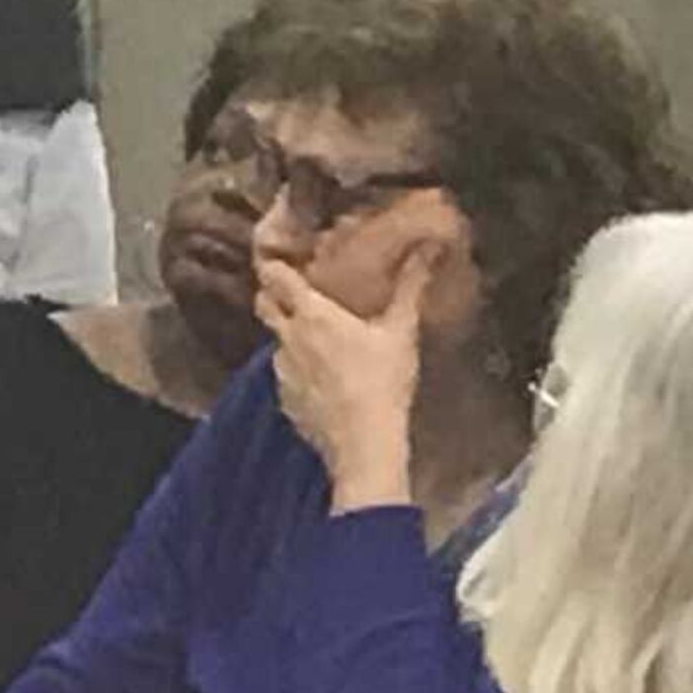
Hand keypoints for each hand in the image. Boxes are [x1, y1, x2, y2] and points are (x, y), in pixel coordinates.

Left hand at [255, 246, 434, 509]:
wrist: (364, 445)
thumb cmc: (382, 383)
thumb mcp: (401, 332)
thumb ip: (411, 287)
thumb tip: (429, 247)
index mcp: (311, 314)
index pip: (274, 276)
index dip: (274, 264)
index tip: (284, 259)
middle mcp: (288, 338)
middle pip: (263, 304)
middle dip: (273, 296)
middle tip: (298, 294)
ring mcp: (282, 372)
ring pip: (275, 342)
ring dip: (290, 337)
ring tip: (319, 341)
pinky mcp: (285, 402)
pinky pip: (286, 377)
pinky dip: (299, 372)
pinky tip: (324, 380)